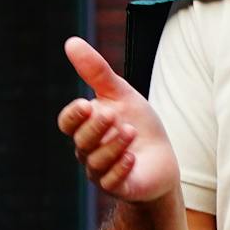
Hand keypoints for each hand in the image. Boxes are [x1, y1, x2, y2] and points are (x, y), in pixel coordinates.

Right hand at [58, 38, 180, 203]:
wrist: (162, 160)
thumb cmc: (139, 125)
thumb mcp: (121, 95)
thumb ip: (96, 72)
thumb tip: (71, 42)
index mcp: (85, 128)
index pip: (67, 122)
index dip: (74, 115)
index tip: (87, 103)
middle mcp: (87, 151)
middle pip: (81, 140)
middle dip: (96, 128)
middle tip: (113, 116)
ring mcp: (100, 171)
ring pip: (96, 161)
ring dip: (113, 145)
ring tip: (130, 131)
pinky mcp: (118, 188)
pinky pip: (112, 181)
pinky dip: (121, 168)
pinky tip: (132, 157)